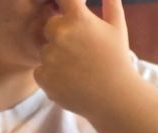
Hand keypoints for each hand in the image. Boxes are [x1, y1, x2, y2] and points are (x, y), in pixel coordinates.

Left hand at [36, 0, 134, 117]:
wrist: (113, 97)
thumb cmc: (117, 60)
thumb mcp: (117, 26)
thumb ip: (110, 2)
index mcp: (77, 18)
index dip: (61, 4)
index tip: (64, 10)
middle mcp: (61, 34)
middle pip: (49, 26)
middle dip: (60, 35)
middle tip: (78, 51)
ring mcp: (50, 56)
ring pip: (45, 50)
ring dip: (55, 57)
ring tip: (76, 68)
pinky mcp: (43, 77)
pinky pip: (40, 70)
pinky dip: (50, 75)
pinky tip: (69, 80)